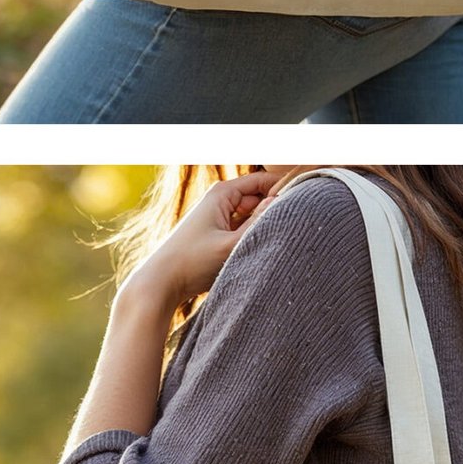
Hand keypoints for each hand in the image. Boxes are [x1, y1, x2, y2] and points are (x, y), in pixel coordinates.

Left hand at [121, 170, 281, 316]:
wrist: (161, 283)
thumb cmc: (192, 262)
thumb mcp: (231, 244)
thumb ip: (259, 224)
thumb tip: (281, 201)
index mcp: (222, 194)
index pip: (261, 181)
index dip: (282, 188)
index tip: (301, 202)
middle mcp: (219, 201)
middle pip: (257, 199)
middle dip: (272, 211)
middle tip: (290, 229)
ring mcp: (217, 218)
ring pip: (250, 217)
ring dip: (261, 227)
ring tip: (272, 242)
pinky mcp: (215, 235)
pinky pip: (241, 230)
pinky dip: (250, 238)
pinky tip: (257, 252)